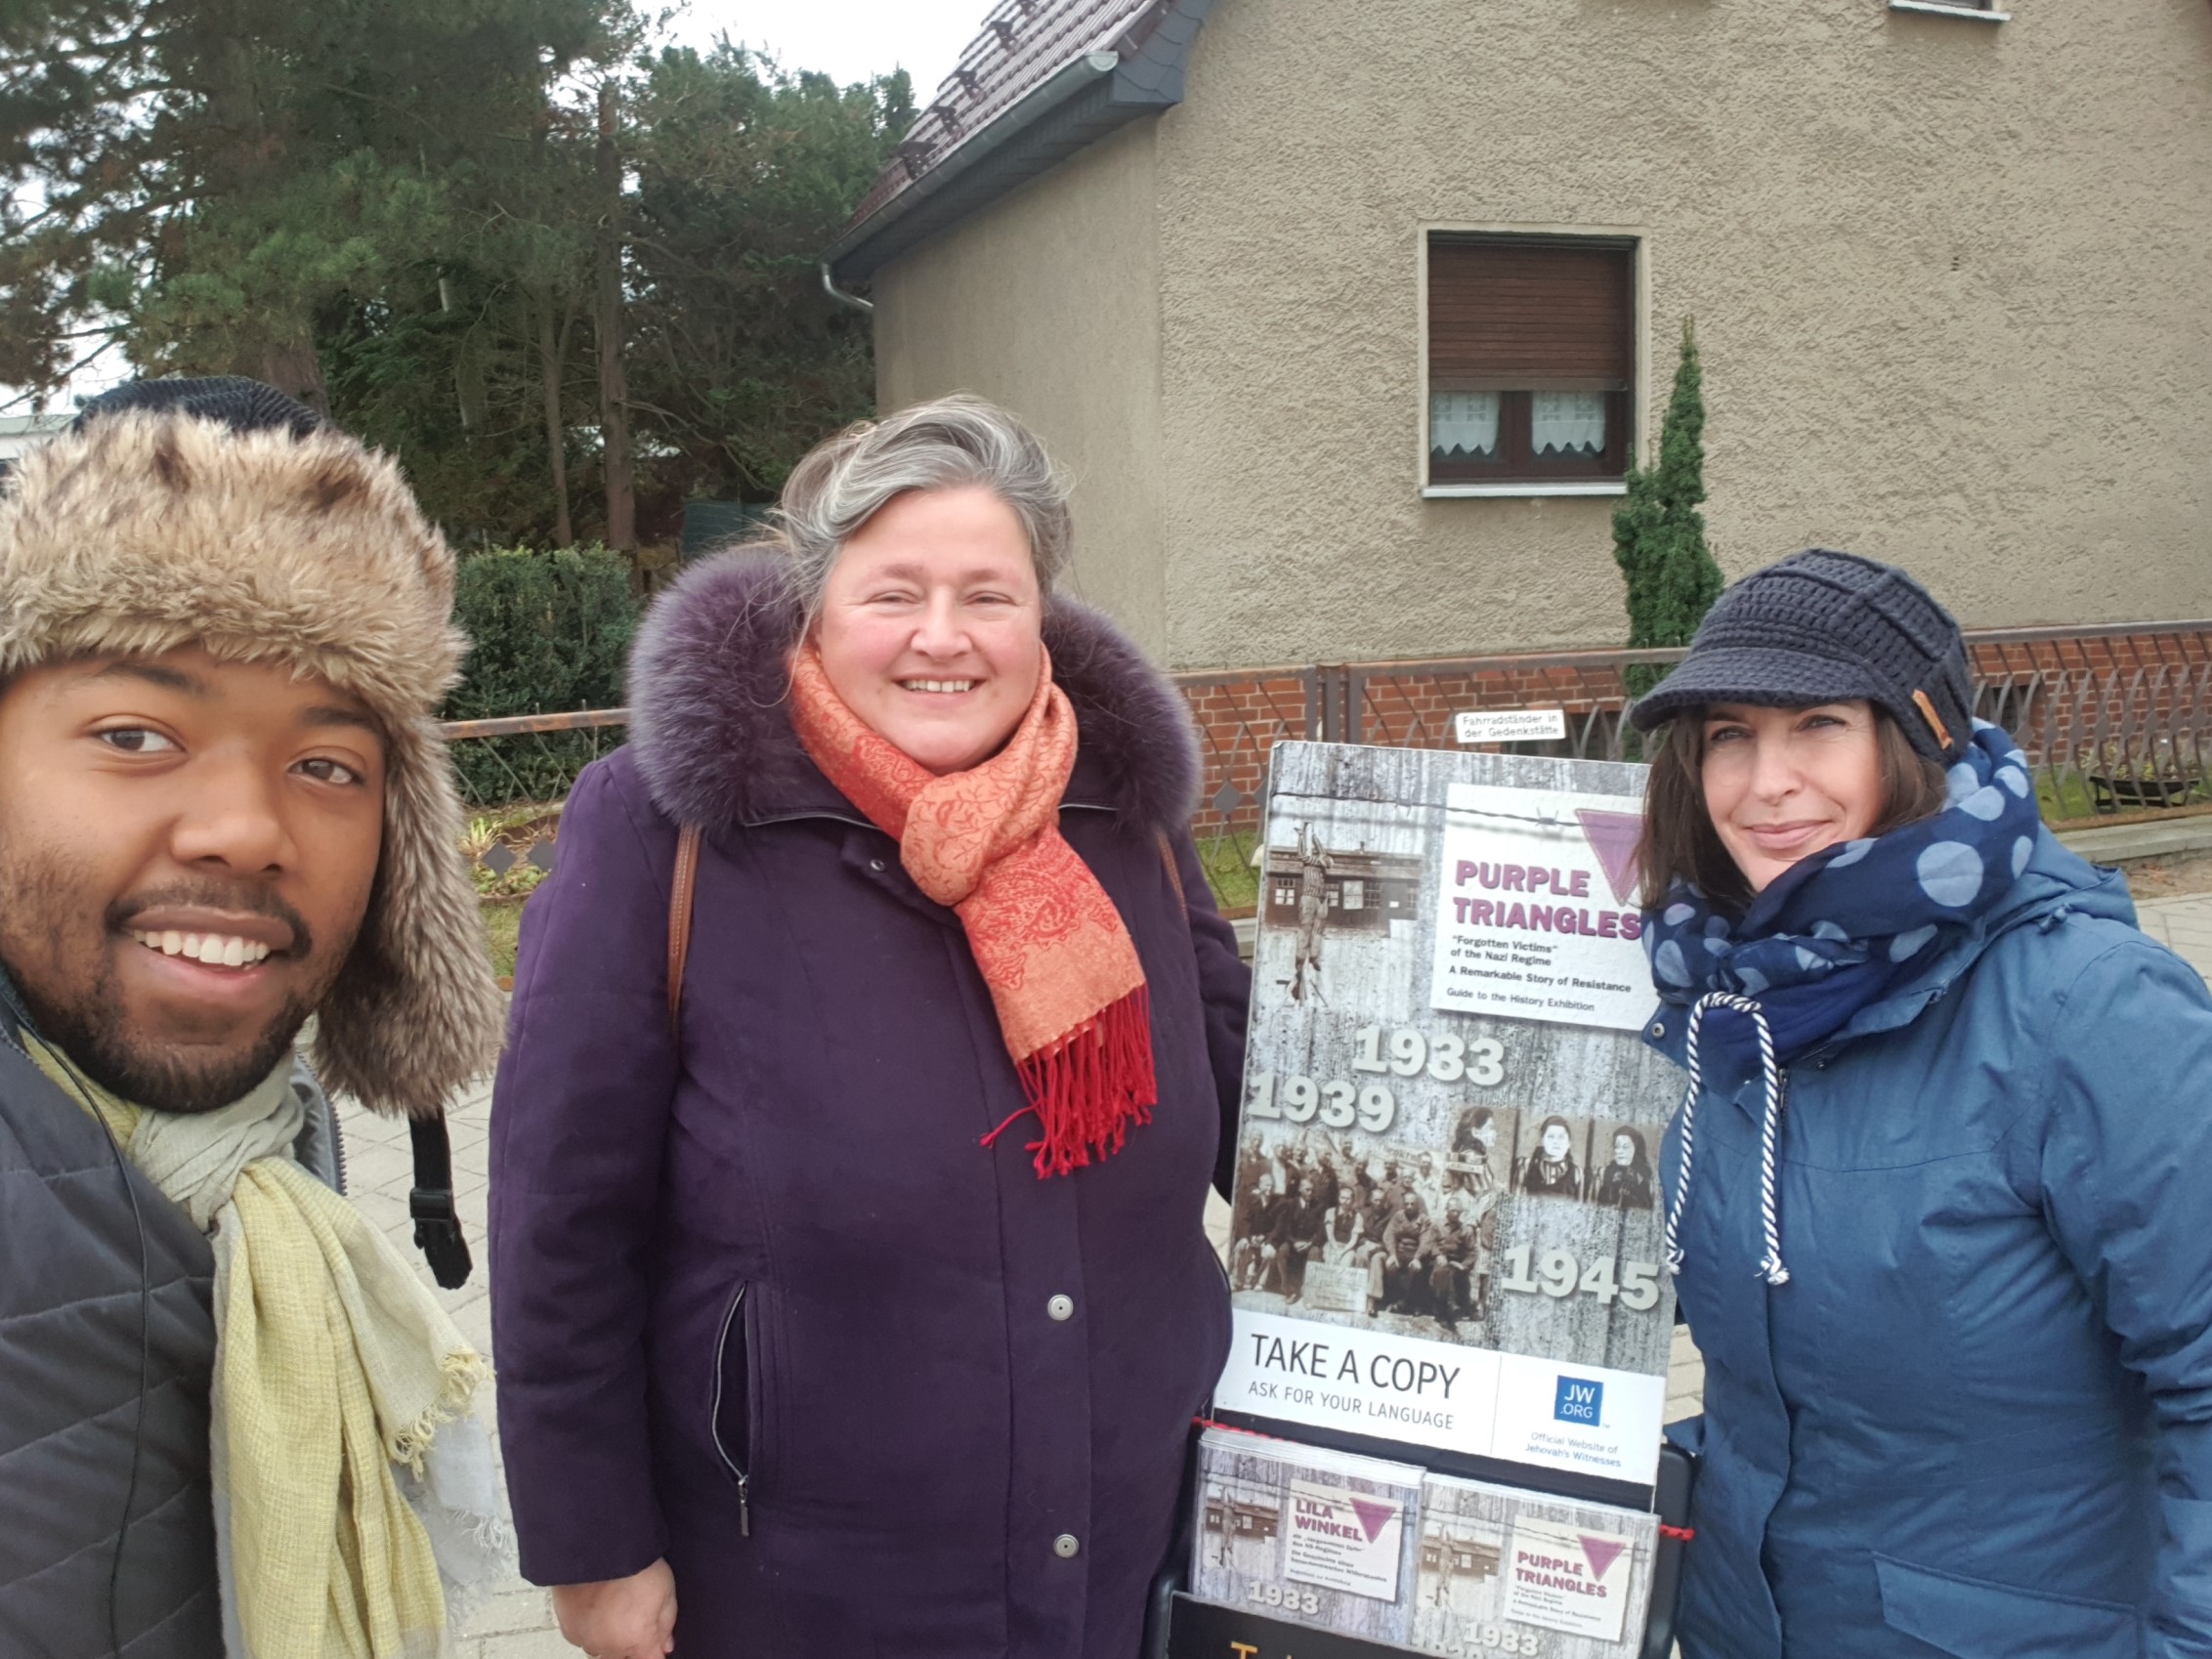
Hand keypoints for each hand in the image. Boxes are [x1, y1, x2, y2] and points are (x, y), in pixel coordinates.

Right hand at [553, 1558, 676, 1658]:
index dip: (655, 1651)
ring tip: (615, 1606)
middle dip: (632, 1645)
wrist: (599, 1546)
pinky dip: (590, 1626)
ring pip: (600, 1648)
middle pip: (623, 1657)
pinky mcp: (567, 1626)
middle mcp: (609, 1646)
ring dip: (609, 1637)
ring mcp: (585, 1638)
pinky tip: (597, 1605)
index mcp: (637, 1642)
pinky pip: (581, 1635)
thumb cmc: (636, 1565)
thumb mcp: (667, 1592)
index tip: (655, 1643)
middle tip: (635, 1618)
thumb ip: (666, 1624)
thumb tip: (665, 1644)